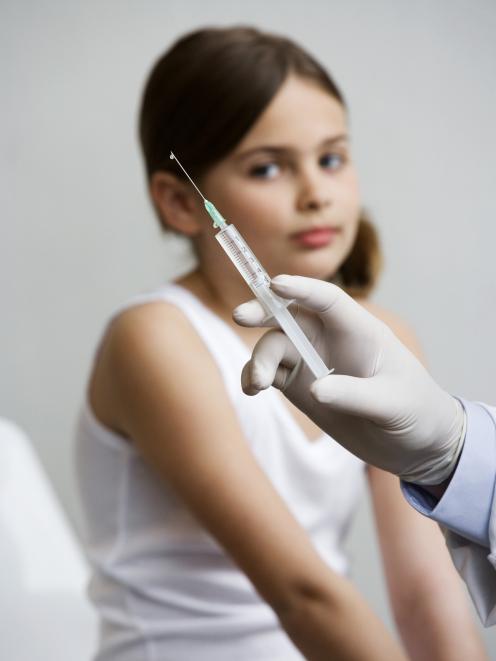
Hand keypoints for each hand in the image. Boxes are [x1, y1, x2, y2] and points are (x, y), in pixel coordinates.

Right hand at [233, 275, 464, 484]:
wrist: (414, 443)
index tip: (275, 284)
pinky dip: (254, 377)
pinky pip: (269, 372)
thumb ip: (355, 395)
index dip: (302, 289)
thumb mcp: (393, 404)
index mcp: (359, 331)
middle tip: (241, 316)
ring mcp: (312, 362)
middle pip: (291, 315)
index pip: (328, 300)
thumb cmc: (415, 411)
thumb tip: (315, 389)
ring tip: (256, 385)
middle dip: (264, 312)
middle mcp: (330, 340)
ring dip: (259, 360)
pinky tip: (250, 390)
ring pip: (274, 346)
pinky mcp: (300, 385)